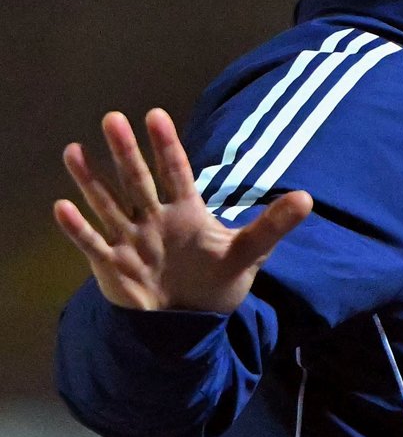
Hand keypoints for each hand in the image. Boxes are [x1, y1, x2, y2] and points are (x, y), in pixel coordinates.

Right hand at [54, 109, 311, 312]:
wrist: (191, 321)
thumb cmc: (217, 280)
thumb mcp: (248, 251)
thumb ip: (273, 225)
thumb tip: (307, 198)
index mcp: (186, 210)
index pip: (176, 171)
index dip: (166, 144)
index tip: (155, 115)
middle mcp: (155, 218)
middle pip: (138, 179)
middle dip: (126, 151)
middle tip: (113, 118)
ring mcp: (131, 240)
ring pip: (108, 203)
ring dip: (90, 179)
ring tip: (73, 150)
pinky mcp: (113, 266)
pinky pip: (92, 243)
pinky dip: (77, 228)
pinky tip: (61, 207)